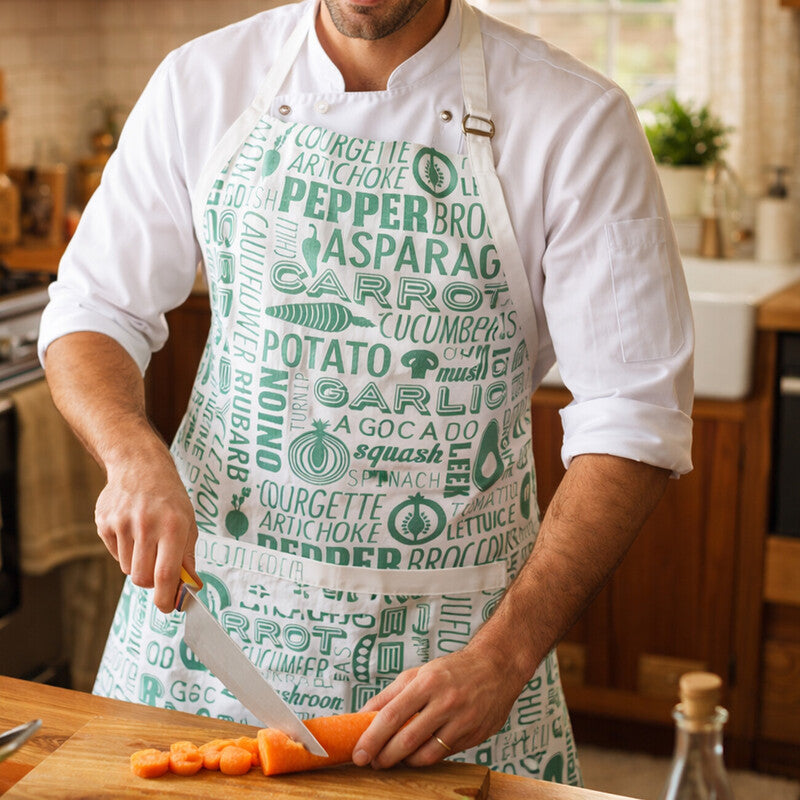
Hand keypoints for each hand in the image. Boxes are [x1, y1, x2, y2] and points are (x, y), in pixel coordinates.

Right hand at [95, 438, 199, 612]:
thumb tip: (190, 590)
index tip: (168, 608)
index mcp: (172, 526)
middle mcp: (146, 525)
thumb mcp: (189, 523)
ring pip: (128, 569)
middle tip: (159, 571)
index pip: (165, 574)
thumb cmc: (170, 499)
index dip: (166, 597)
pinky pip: (116, 554)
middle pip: (142, 578)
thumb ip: (188, 558)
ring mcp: (122, 524)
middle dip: (152, 583)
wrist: (140, 466)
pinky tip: (133, 529)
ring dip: (139, 563)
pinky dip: (126, 551)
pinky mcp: (104, 523)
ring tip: (147, 539)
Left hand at [352, 641, 525, 768]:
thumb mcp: (418, 673)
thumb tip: (361, 715)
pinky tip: (417, 754)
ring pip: (426, 755)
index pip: (392, 715)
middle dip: (384, 757)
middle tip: (372, 762)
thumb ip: (389, 695)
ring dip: (405, 762)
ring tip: (394, 758)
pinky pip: (444, 755)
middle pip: (407, 740)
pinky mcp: (475, 736)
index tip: (359, 753)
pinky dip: (426, 758)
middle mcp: (446, 702)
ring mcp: (462, 721)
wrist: (496, 667)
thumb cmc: (452, 670)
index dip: (372, 738)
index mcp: (427, 682)